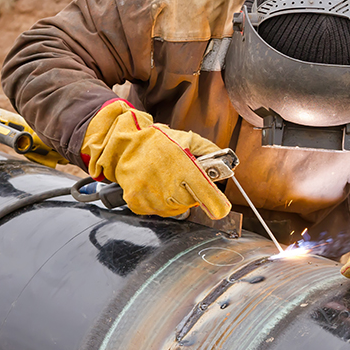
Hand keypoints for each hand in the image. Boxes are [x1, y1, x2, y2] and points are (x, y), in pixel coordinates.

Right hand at [81, 99, 230, 218]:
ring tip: (166, 181)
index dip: (217, 204)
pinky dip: (158, 202)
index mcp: (183, 168)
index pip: (208, 195)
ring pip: (175, 210)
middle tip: (181, 179)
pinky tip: (154, 187)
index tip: (220, 208)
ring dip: (174, 200)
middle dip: (190, 193)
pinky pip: (157, 211)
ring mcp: (152, 196)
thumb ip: (209, 151)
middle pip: (191, 203)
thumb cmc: (155, 142)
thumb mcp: (186, 139)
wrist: (123, 145)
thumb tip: (227, 163)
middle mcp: (168, 185)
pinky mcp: (138, 203)